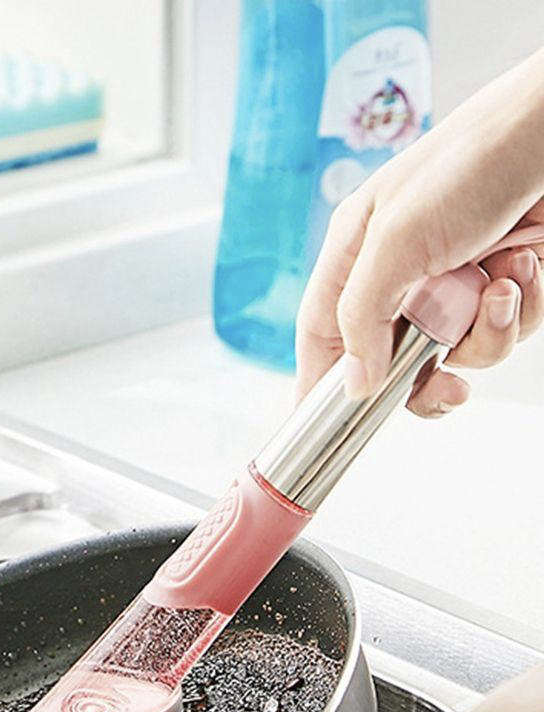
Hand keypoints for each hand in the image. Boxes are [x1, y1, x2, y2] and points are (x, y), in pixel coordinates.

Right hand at [296, 48, 543, 414]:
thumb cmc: (473, 158)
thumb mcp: (396, 240)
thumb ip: (363, 315)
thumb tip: (354, 383)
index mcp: (356, 256)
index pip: (322, 334)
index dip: (319, 379)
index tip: (321, 422)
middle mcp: (400, 275)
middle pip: (391, 361)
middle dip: (426, 377)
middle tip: (447, 385)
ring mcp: (453, 283)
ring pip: (456, 354)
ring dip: (487, 331)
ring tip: (503, 280)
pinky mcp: (500, 285)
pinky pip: (502, 332)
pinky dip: (520, 309)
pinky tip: (526, 264)